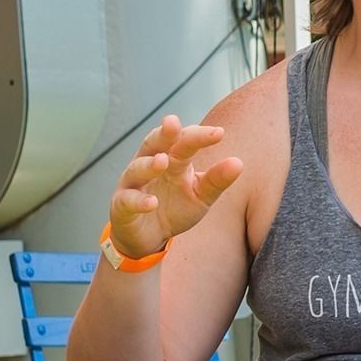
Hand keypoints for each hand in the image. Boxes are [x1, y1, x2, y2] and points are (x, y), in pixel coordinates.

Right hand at [109, 114, 243, 260]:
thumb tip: (239, 163)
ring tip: (163, 162)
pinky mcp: (122, 206)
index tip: (219, 133)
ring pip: (137, 168)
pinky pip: (128, 200)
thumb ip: (216, 181)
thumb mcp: (200, 196)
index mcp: (172, 159)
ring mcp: (134, 184)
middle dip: (163, 133)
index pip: (184, 141)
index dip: (199, 136)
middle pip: (154, 143)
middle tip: (173, 123)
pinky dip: (138, 201)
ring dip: (148, 164)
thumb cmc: (175, 208)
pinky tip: (151, 203)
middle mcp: (150, 165)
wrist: (150, 237)